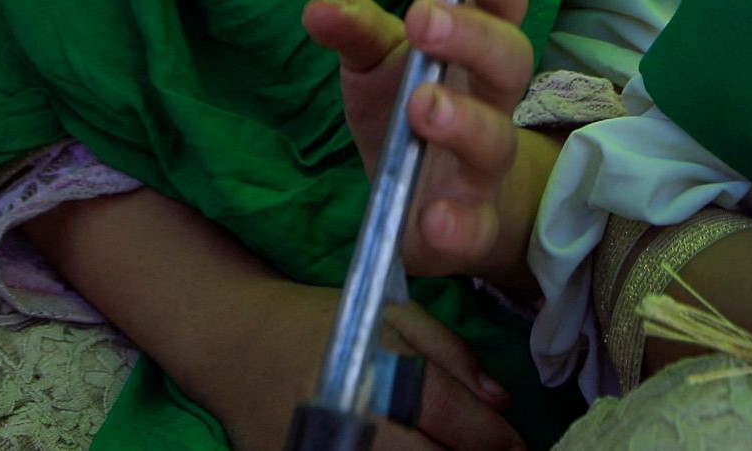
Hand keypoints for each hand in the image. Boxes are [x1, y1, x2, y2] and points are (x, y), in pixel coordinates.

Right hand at [196, 277, 520, 450]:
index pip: (442, 410)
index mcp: (367, 364)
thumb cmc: (321, 325)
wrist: (235, 344)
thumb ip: (448, 353)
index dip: (490, 434)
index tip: (516, 444)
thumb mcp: (389, 315)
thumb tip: (499, 403)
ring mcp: (316, 450)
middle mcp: (341, 416)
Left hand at [303, 0, 532, 280]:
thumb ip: (356, 33)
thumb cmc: (406, 115)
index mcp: (474, 55)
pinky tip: (432, 217)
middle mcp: (492, 105)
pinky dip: (456, 224)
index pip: (502, 8)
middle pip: (510, 62)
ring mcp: (483, 169)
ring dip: (463, 120)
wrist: (430, 206)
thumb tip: (316, 10)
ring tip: (422, 105)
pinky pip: (473, 228)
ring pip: (495, 141)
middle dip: (473, 38)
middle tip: (426, 20)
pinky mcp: (469, 229)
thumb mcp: (376, 66)